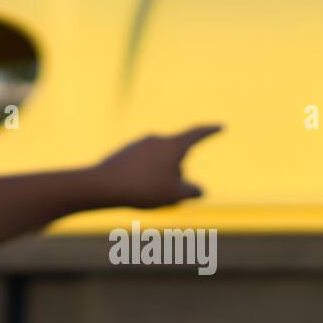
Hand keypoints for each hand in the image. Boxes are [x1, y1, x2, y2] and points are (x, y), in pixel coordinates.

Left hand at [89, 124, 221, 208]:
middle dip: (177, 176)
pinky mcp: (124, 153)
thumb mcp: (175, 195)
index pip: (196, 134)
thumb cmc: (143, 189)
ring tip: (146, 196)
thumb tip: (198, 190)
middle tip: (165, 196)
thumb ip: (192, 192)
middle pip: (176, 158)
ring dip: (159, 179)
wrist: (101, 186)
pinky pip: (141, 167)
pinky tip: (132, 191)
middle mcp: (156, 139)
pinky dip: (144, 179)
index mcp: (172, 145)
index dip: (210, 131)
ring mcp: (138, 145)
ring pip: (159, 164)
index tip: (221, 126)